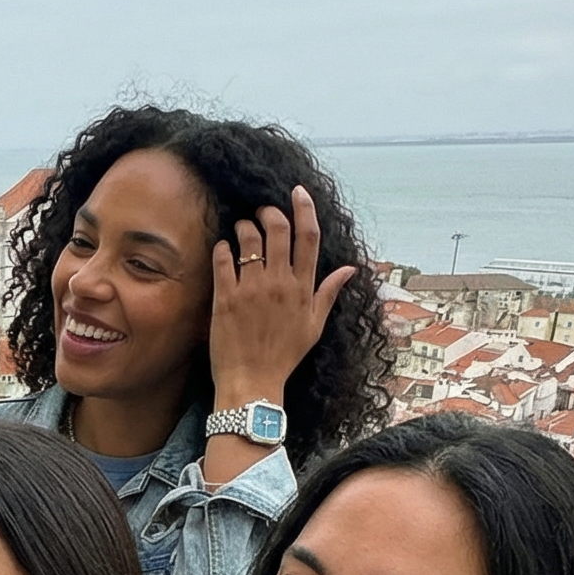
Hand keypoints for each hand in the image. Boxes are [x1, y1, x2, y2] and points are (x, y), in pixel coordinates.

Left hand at [207, 184, 355, 415]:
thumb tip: (351, 268)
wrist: (252, 382)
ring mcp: (251, 289)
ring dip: (244, 226)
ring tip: (241, 229)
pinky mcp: (225, 298)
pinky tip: (223, 247)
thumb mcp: (314, 326)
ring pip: (249, 239)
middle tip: (261, 212)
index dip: (304, 208)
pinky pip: (222, 259)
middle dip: (269, 212)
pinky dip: (222, 246)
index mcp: (303, 289)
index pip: (309, 237)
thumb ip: (329, 293)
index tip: (297, 192)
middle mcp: (279, 284)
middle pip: (278, 229)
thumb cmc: (284, 356)